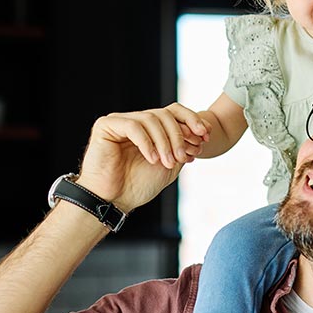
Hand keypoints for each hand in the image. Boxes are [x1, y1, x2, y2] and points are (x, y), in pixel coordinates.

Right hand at [75, 105, 206, 212]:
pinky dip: (147, 143)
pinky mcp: (106, 126)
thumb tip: (205, 127)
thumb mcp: (171, 164)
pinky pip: (133, 126)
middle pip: (164, 114)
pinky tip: (152, 159)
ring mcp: (120, 121)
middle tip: (182, 156)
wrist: (113, 201)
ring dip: (164, 142)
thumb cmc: (138, 185)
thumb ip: (184, 145)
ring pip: (151, 119)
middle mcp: (135, 121)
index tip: (205, 136)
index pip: (174, 112)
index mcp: (150, 128)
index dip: (192, 120)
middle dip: (178, 135)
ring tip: (167, 162)